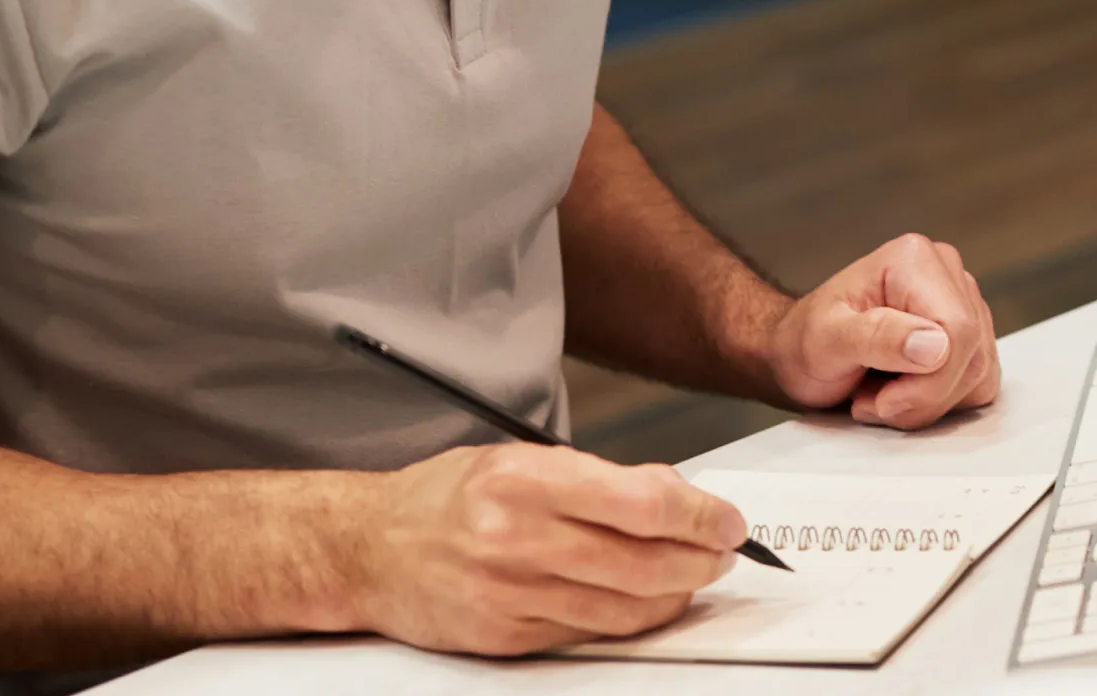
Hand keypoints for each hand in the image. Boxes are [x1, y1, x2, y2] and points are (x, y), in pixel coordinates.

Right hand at [340, 444, 746, 655]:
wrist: (368, 550)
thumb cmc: (449, 498)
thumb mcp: (522, 460)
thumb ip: (600, 480)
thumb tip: (678, 497)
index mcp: (524, 480)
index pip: (642, 503)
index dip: (700, 515)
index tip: (728, 520)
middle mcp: (515, 539)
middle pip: (644, 562)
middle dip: (700, 560)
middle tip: (723, 552)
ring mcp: (508, 595)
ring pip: (624, 608)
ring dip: (675, 596)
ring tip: (692, 577)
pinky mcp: (504, 637)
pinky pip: (589, 634)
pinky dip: (629, 620)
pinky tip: (645, 602)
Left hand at [768, 234, 1000, 428]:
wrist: (796, 352)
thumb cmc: (803, 342)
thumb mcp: (825, 341)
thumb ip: (877, 337)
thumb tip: (936, 346)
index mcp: (914, 261)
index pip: (958, 332)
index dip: (929, 382)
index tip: (883, 400)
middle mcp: (946, 273)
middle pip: (973, 356)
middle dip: (924, 397)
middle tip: (875, 400)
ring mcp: (962, 302)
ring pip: (979, 373)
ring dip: (930, 402)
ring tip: (883, 392)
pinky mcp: (969, 333)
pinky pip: (980, 381)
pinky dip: (943, 400)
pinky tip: (904, 390)